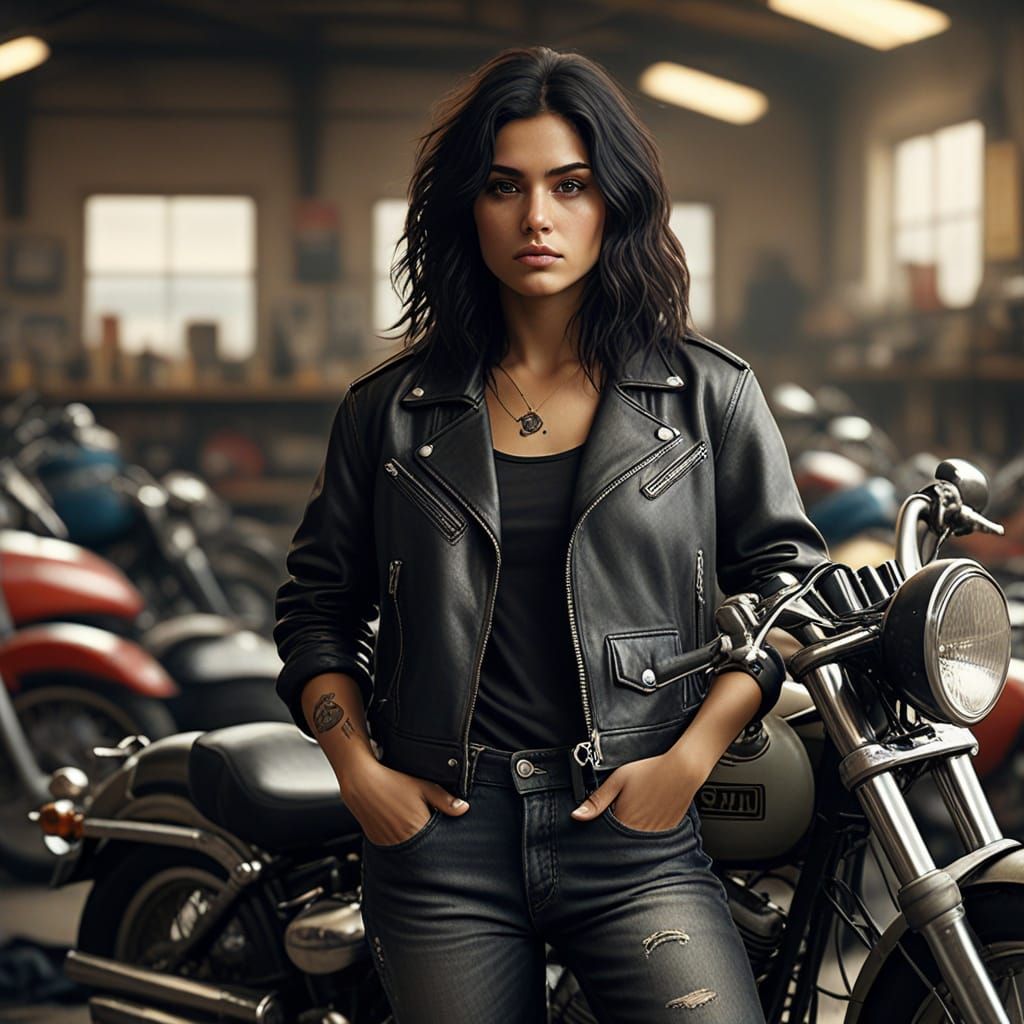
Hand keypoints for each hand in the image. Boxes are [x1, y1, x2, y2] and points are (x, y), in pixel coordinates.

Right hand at [337, 755, 468, 845]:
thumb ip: (445, 800)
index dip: (445, 839)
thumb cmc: (392, 782)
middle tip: (433, 829)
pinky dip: (403, 842)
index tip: (449, 834)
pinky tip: (401, 827)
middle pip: (426, 850)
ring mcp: (389, 845)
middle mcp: (403, 842)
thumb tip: (464, 809)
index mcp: (417, 828)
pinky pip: (396, 849)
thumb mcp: (423, 787)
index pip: (439, 843)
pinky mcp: (379, 844)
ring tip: (414, 826)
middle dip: (432, 843)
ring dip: (417, 843)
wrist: (361, 783)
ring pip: (411, 851)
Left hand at [570, 751, 700, 831]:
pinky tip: (649, 814)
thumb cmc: (650, 771)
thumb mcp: (618, 780)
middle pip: (620, 841)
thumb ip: (597, 800)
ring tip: (637, 811)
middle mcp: (638, 832)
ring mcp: (655, 834)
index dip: (602, 828)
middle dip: (616, 832)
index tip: (602, 820)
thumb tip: (576, 816)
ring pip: (636, 842)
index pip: (605, 836)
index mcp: (623, 820)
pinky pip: (652, 839)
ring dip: (631, 833)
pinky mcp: (668, 832)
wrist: (682, 770)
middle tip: (621, 812)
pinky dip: (647, 832)